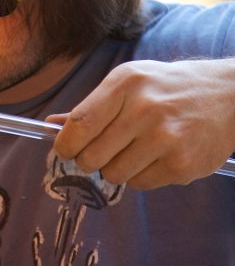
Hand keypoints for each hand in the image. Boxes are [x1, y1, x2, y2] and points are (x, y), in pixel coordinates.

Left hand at [47, 59, 234, 189]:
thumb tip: (51, 125)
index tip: (64, 149)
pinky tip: (155, 155)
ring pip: (112, 174)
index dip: (65, 144)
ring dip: (116, 167)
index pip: (79, 124)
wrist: (226, 95)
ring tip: (134, 148)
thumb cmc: (165, 88)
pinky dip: (141, 174)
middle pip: (90, 156)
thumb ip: (89, 106)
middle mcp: (145, 109)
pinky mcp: (182, 164)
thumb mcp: (126, 82)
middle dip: (88, 158)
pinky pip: (139, 184)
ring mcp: (166, 138)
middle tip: (103, 149)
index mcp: (125, 84)